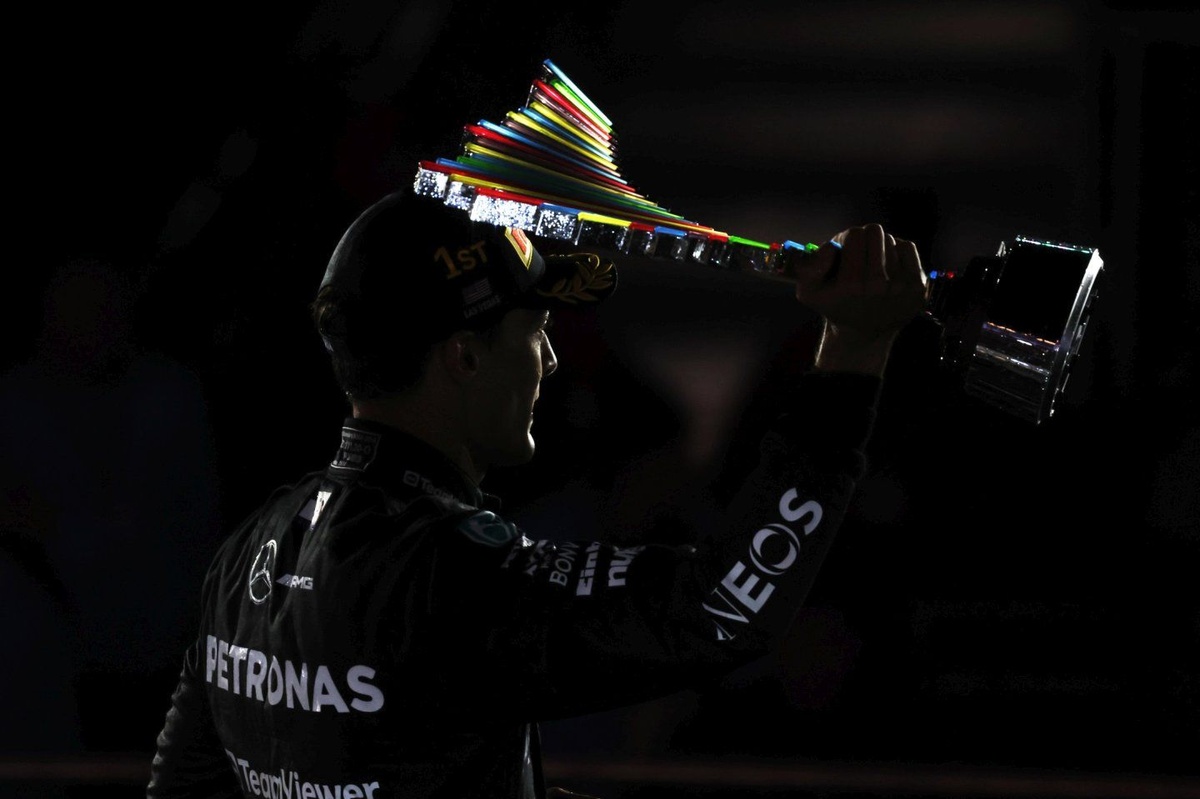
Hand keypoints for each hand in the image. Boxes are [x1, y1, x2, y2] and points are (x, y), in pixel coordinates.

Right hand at [793, 224, 927, 375]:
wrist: (862, 333)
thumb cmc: (835, 305)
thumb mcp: (808, 291)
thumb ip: (807, 268)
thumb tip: (831, 247)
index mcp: (851, 284)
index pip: (854, 234)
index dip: (845, 239)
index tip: (844, 252)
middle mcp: (878, 285)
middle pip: (874, 233)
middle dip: (864, 240)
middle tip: (859, 256)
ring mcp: (901, 286)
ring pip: (890, 240)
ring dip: (879, 248)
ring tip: (873, 266)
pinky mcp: (918, 286)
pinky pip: (908, 247)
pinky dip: (897, 251)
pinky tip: (889, 267)